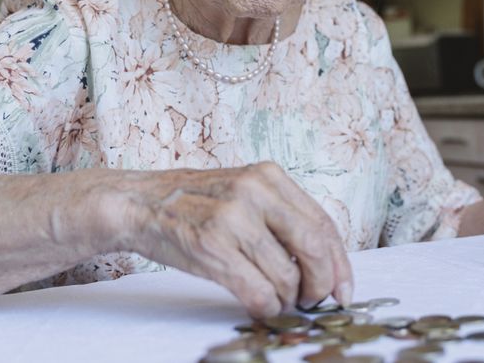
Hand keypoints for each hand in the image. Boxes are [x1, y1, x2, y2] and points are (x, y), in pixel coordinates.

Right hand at [110, 162, 352, 318]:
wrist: (139, 203)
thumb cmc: (194, 203)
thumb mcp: (243, 192)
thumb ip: (281, 217)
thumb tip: (322, 262)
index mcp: (269, 176)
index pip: (323, 223)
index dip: (340, 263)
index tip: (344, 288)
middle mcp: (254, 192)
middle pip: (314, 247)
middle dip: (321, 283)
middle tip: (314, 300)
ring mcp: (232, 219)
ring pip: (286, 276)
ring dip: (288, 300)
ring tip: (277, 301)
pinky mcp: (211, 247)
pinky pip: (258, 291)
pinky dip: (266, 307)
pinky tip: (258, 305)